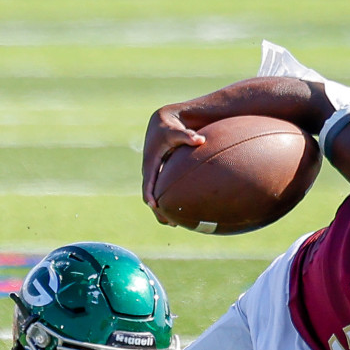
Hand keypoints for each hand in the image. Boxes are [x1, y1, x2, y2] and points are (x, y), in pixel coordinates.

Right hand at [141, 105, 205, 220]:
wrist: (161, 124)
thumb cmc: (170, 128)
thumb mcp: (176, 131)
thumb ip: (187, 136)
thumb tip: (201, 140)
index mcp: (151, 163)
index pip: (148, 182)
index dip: (150, 194)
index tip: (155, 205)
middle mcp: (150, 171)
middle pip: (149, 194)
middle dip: (157, 210)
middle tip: (169, 222)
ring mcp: (154, 174)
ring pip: (154, 196)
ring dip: (161, 211)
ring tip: (173, 224)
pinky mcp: (159, 175)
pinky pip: (160, 192)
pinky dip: (166, 203)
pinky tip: (178, 213)